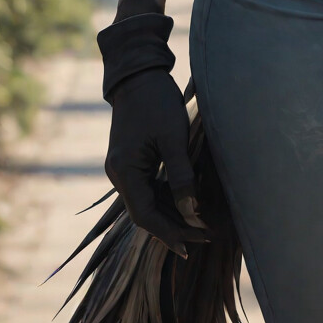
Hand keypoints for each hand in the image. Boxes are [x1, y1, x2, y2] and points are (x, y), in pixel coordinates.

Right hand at [104, 68, 212, 253]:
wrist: (138, 77)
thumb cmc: (157, 103)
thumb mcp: (174, 139)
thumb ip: (181, 176)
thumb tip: (192, 211)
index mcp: (125, 172)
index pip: (145, 216)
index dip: (169, 233)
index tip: (192, 245)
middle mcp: (118, 175)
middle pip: (145, 213)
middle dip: (173, 228)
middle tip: (204, 238)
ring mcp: (123, 169)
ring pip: (146, 203)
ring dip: (171, 216)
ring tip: (199, 227)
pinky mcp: (130, 163)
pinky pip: (147, 190)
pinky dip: (166, 200)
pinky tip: (186, 206)